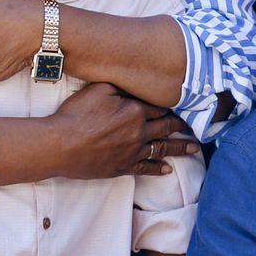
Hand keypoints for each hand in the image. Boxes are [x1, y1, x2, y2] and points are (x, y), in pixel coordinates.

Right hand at [46, 82, 197, 179]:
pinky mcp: (122, 167)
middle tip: (195, 126)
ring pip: (161, 149)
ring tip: (193, 148)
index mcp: (135, 111)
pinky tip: (167, 169)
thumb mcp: (98, 89)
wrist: (60, 145)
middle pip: (166, 127)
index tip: (183, 105)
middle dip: (181, 126)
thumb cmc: (76, 114)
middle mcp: (139, 132)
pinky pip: (145, 168)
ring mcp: (132, 152)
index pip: (159, 107)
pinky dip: (157, 168)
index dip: (171, 106)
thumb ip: (120, 86)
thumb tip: (135, 86)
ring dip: (179, 148)